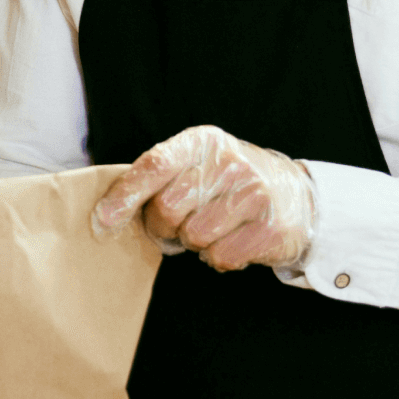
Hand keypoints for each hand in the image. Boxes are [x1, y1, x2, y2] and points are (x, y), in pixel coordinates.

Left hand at [91, 125, 313, 271]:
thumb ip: (157, 178)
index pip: (154, 165)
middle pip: (168, 209)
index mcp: (202, 141)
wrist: (295, 195)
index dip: (124, 196)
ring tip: (210, 227)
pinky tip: (231, 239)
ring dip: (192, 242)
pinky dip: (217, 257)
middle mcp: (229, 163)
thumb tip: (107, 215)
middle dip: (162, 226)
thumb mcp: (196, 163)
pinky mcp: (270, 228)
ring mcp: (253, 194)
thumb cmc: (228, 181)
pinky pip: (219, 257)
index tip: (103, 220)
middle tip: (173, 225)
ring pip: (193, 237)